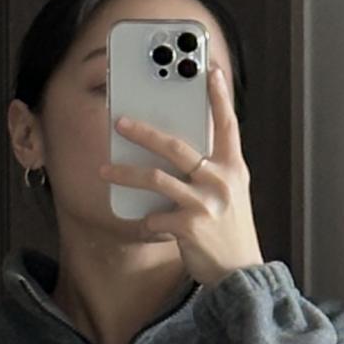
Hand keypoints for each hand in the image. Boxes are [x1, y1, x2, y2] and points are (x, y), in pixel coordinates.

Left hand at [102, 61, 264, 289]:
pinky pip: (155, 217)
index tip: (210, 70)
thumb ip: (212, 170)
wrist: (239, 273)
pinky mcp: (189, 226)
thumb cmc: (230, 232)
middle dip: (143, 132)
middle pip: (175, 146)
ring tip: (104, 170)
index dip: (219, 96)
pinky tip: (145, 223)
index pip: (227, 124)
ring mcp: (205, 203)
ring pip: (156, 178)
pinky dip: (146, 220)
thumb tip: (179, 151)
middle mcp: (220, 180)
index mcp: (233, 168)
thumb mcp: (230, 194)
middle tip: (120, 121)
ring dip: (125, 173)